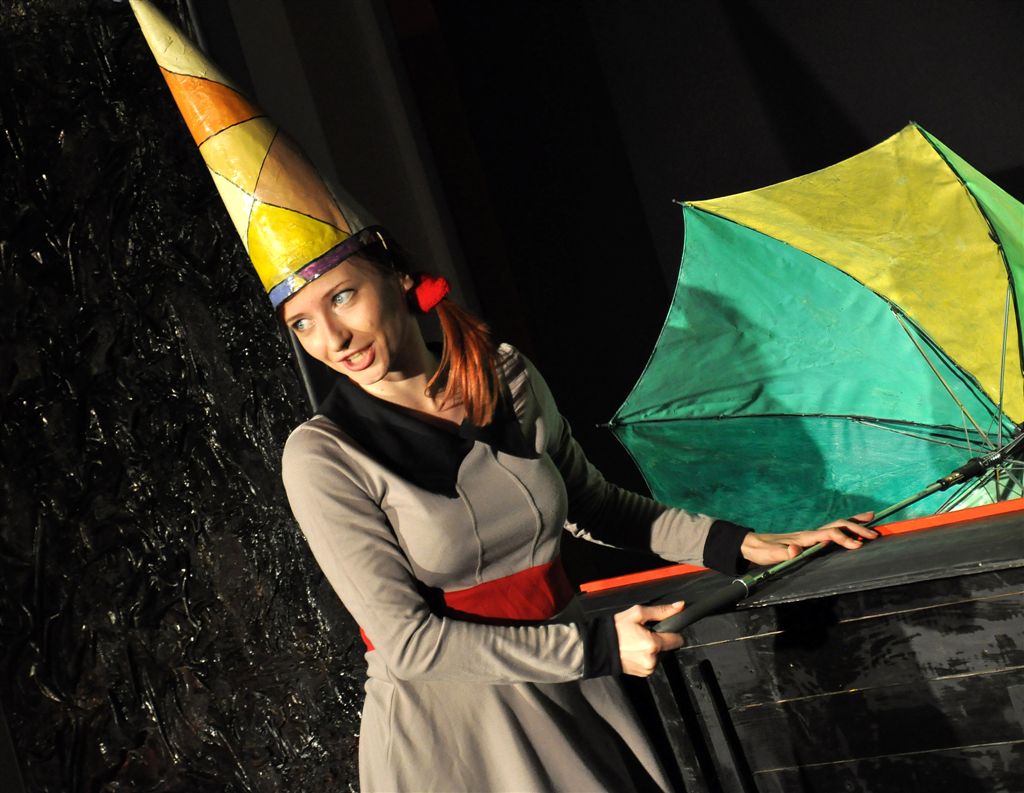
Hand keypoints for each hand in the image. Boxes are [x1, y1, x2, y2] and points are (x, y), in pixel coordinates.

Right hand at [614, 602, 684, 676]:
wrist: (599, 646)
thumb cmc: (616, 629)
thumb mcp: (637, 613)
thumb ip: (661, 611)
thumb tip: (679, 606)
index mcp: (653, 644)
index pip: (678, 640)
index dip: (671, 632)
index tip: (661, 629)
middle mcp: (652, 659)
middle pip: (668, 648)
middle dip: (660, 640)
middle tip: (644, 634)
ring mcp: (647, 669)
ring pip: (660, 656)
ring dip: (653, 649)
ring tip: (637, 642)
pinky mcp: (643, 674)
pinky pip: (652, 663)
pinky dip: (646, 657)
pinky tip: (635, 651)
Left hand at [740, 511, 877, 566]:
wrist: (752, 544)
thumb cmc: (761, 550)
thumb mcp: (769, 554)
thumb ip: (781, 553)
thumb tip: (795, 550)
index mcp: (803, 538)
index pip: (827, 535)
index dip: (843, 539)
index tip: (858, 545)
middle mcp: (809, 534)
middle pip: (837, 526)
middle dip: (856, 529)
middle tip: (875, 534)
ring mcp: (810, 535)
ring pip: (836, 525)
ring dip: (854, 522)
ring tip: (872, 518)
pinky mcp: (809, 539)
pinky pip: (832, 530)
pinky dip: (845, 527)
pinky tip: (852, 528)